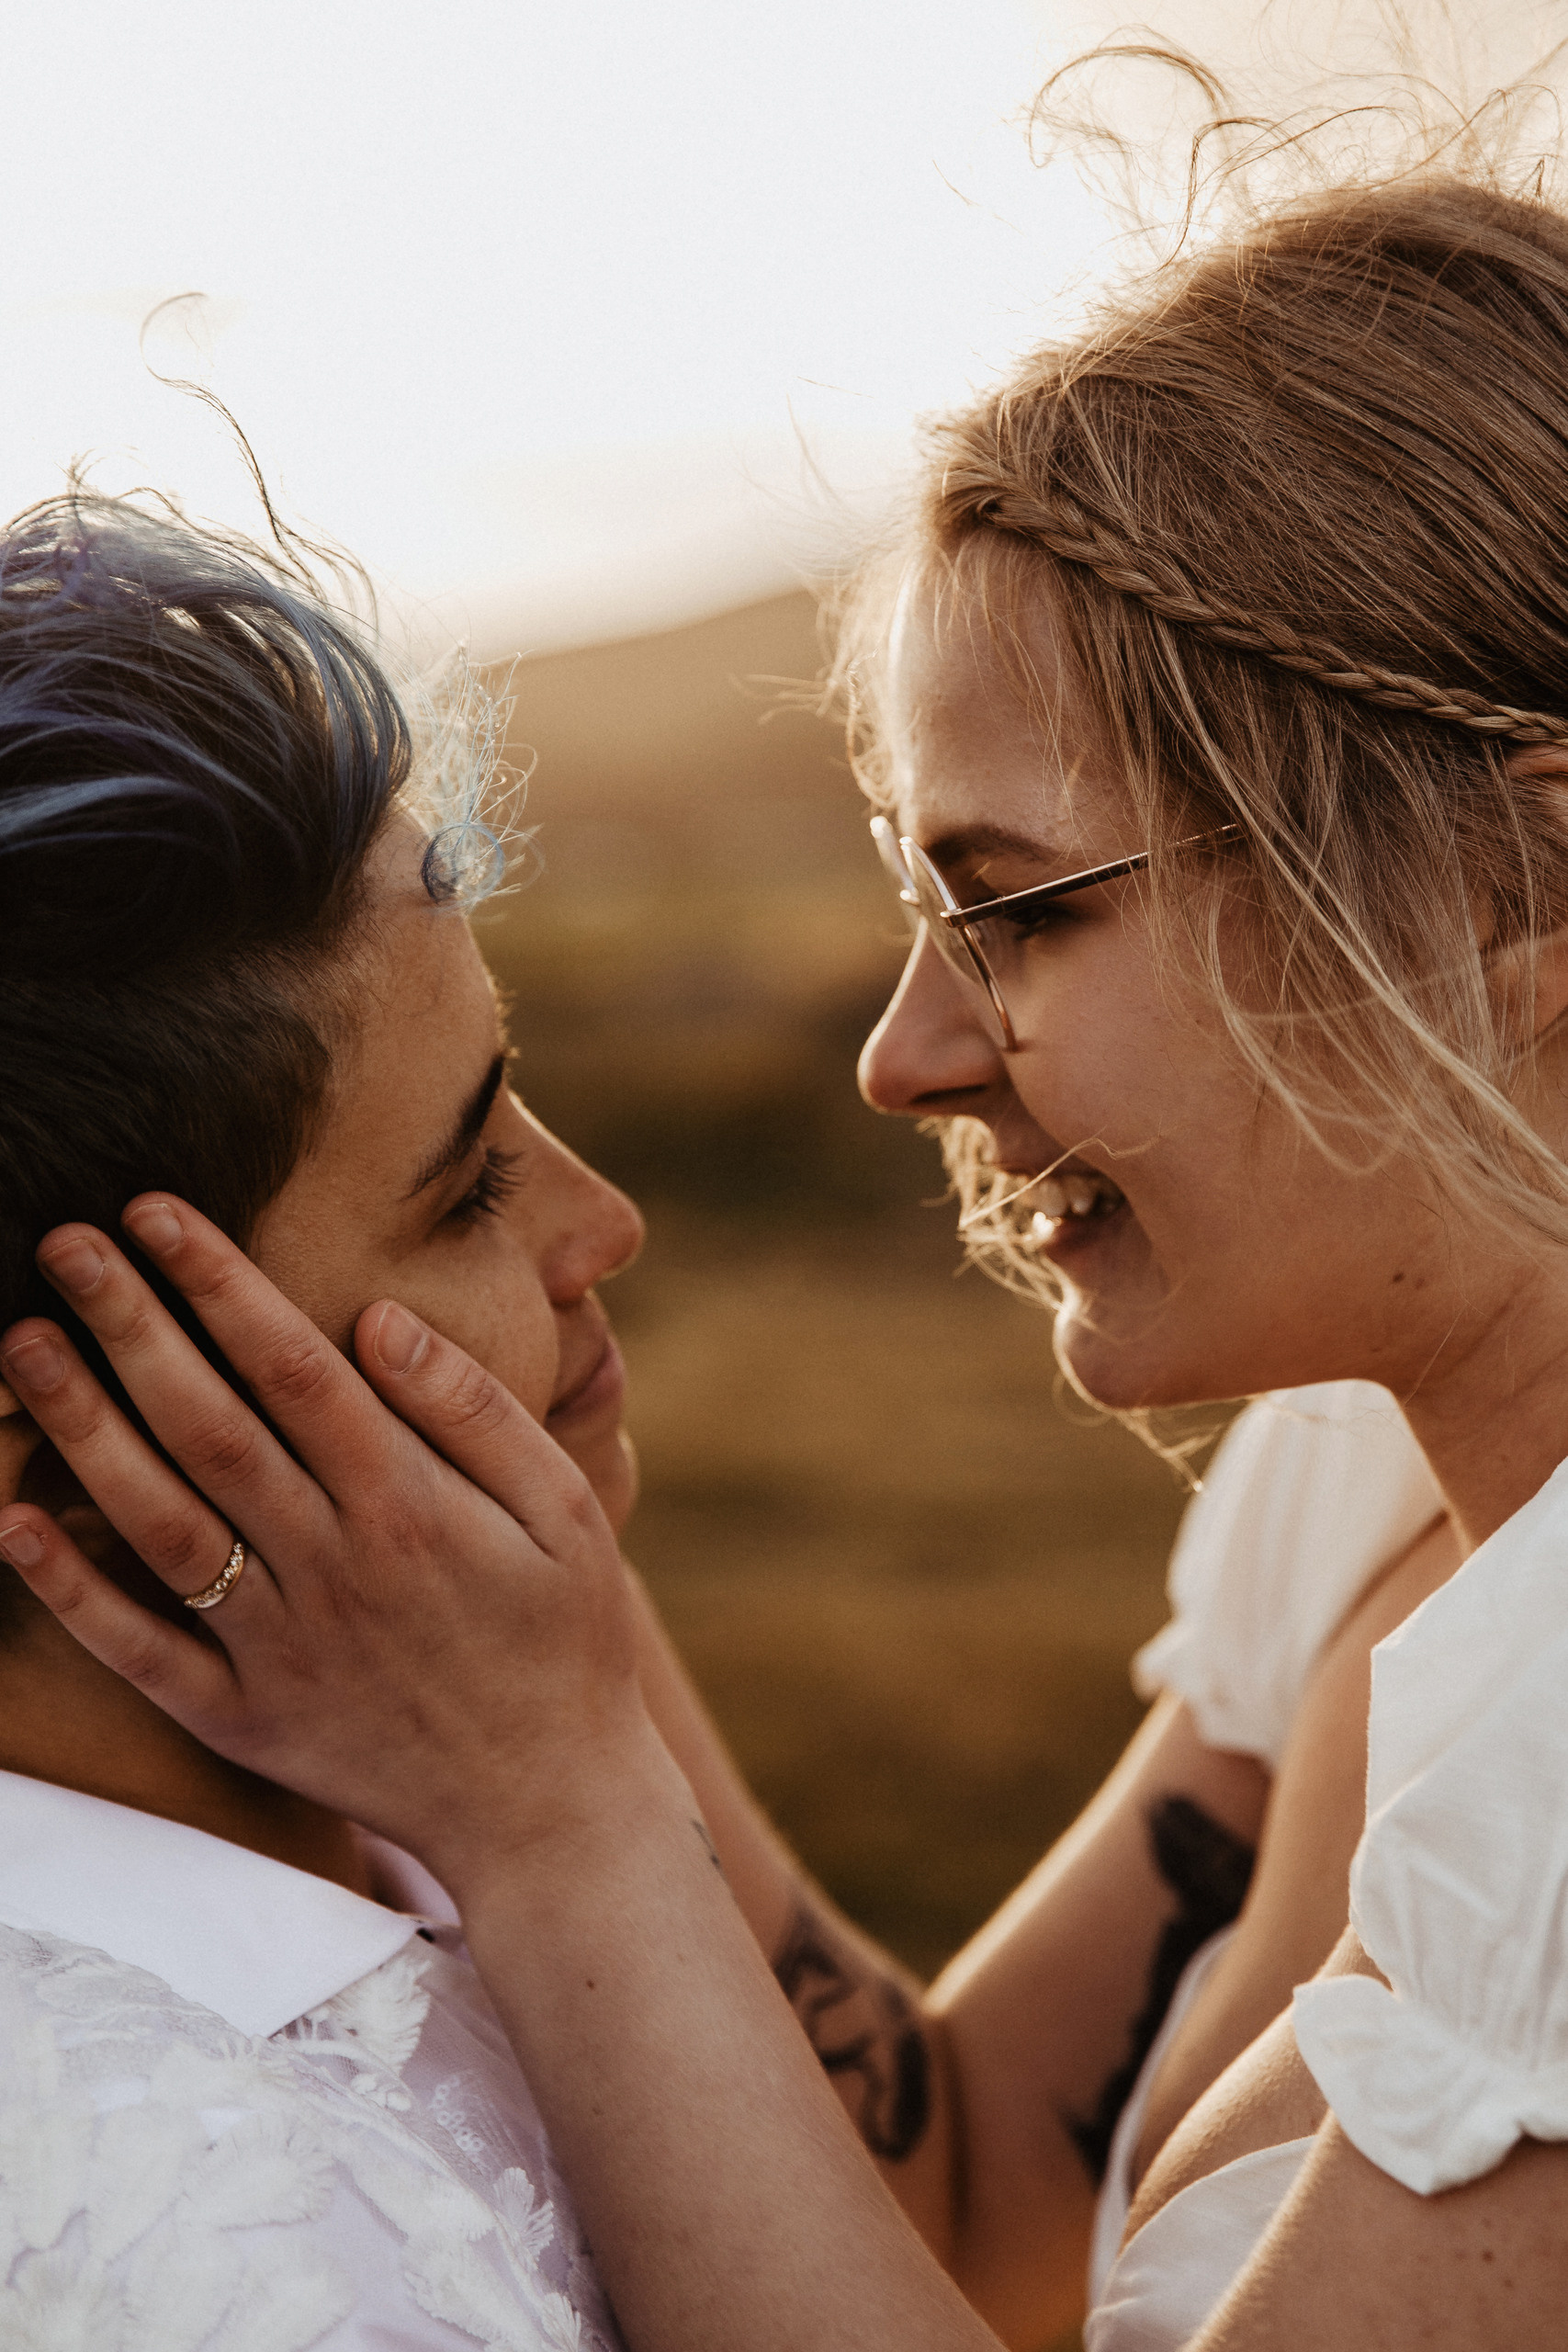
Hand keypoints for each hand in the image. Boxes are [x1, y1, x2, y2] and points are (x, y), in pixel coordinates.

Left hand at [0, 1197, 660, 1899]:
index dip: (221, 1283)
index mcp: (411, 1506)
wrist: (551, 1809)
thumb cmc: (565, 1639)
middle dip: (131, 1326)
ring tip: (23, 1345)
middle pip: (210, 1427)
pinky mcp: (244, 1719)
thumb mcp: (565, 1512)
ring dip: (83, 1431)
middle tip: (64, 1242)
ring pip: (161, 1523)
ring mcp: (280, 1648)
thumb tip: (378, 1321)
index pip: (294, 1368)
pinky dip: (71, 1593)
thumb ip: (474, 1413)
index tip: (158, 1211)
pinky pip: (142, 1654)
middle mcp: (334, 1567)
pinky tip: (9, 1523)